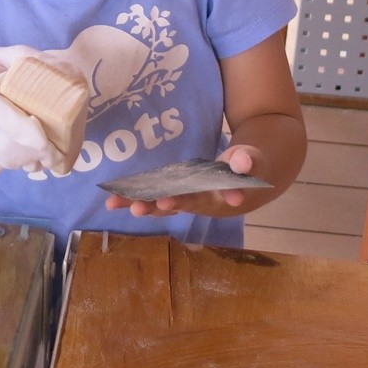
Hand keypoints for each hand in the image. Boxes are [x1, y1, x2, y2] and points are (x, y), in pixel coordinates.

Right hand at [0, 46, 53, 177]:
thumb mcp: (0, 57)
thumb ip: (30, 61)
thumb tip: (63, 74)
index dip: (24, 131)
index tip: (46, 142)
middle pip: (8, 147)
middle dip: (38, 153)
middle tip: (58, 152)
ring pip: (5, 162)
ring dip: (29, 161)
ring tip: (45, 152)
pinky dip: (16, 164)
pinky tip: (24, 155)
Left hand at [105, 144, 262, 217]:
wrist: (247, 180)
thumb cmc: (250, 168)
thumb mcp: (254, 160)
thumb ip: (248, 161)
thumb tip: (242, 162)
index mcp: (219, 196)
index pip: (204, 199)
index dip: (189, 200)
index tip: (169, 201)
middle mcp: (200, 203)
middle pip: (176, 206)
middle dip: (157, 206)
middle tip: (136, 207)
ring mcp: (187, 199)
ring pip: (161, 205)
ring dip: (140, 205)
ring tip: (114, 204)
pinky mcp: (176, 193)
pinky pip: (154, 198)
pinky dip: (135, 199)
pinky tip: (112, 201)